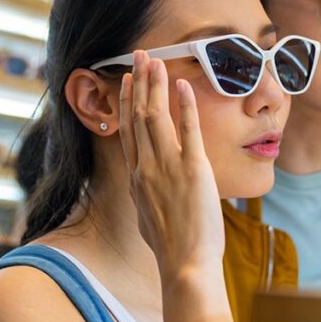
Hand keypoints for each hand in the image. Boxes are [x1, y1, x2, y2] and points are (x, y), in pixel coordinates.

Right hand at [118, 51, 225, 284]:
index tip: (128, 82)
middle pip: (138, 116)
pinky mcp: (193, 169)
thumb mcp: (148, 219)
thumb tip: (144, 190)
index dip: (127, 103)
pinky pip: (188, 130)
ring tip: (156, 61)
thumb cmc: (172, 250)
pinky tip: (183, 86)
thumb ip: (146, 197)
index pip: (128, 132)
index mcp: (137, 179)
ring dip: (155, 85)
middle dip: (139, 82)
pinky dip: (184, 105)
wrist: (185, 265)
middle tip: (140, 56)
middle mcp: (146, 168)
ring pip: (156, 117)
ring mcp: (168, 167)